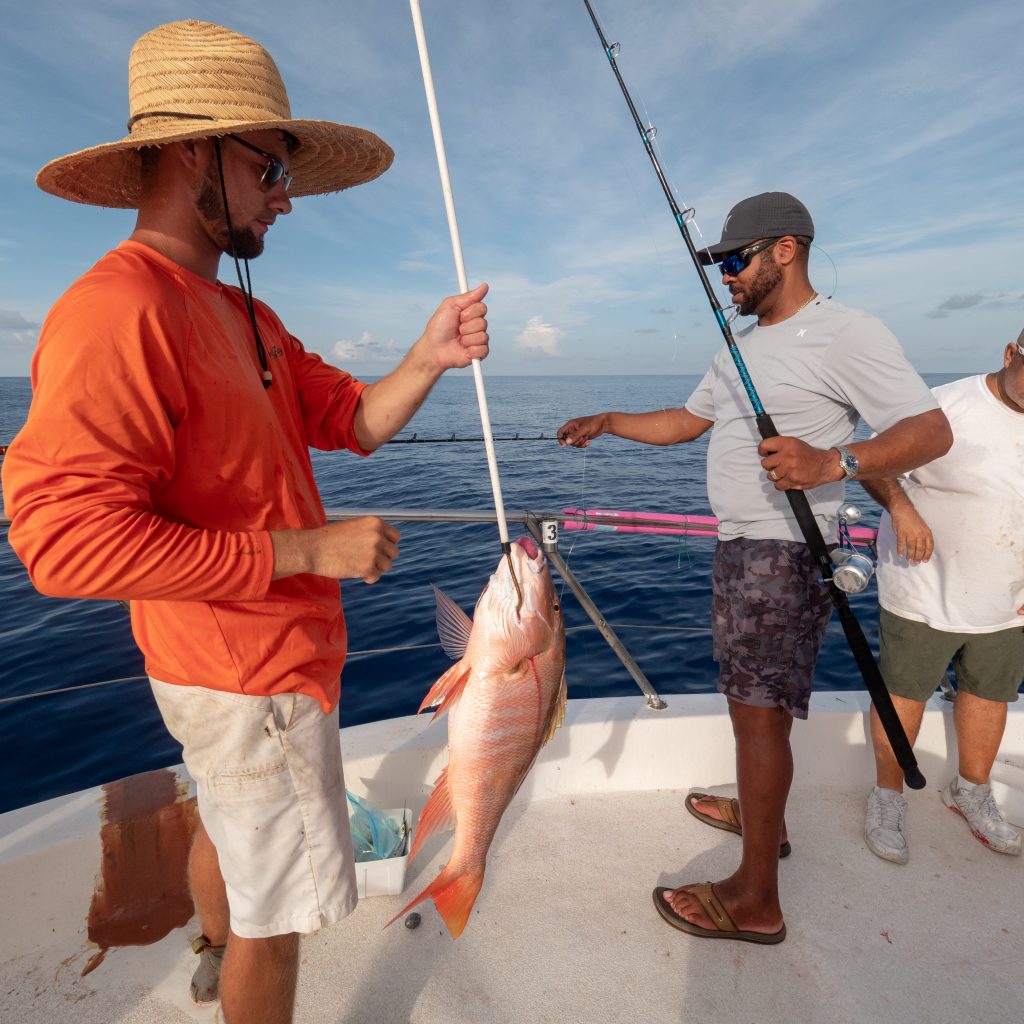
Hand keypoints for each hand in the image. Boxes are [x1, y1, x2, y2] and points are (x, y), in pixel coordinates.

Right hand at [273, 517, 399, 583]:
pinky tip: (359, 574)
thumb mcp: (353, 527)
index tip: (381, 551)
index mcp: (374, 523)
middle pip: (393, 552)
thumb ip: (370, 534)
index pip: (395, 536)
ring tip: (361, 567)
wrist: (311, 548)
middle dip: (383, 558)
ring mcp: (373, 551)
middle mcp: (377, 536)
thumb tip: (385, 545)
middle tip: (369, 561)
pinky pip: (376, 576)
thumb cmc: (329, 539)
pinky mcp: (367, 567)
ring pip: (387, 565)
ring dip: (376, 568)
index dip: (388, 545)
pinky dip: (369, 578)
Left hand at [421, 283, 488, 369]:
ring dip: (467, 338)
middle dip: (466, 326)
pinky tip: (463, 349)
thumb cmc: (438, 327)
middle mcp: (476, 326)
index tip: (459, 315)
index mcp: (471, 313)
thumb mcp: (450, 306)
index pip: (482, 308)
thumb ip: (468, 296)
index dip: (470, 312)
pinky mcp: (479, 353)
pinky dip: (471, 350)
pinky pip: (483, 350)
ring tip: (458, 340)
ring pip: (483, 336)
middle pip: (483, 322)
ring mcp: (478, 340)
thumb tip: (484, 286)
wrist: (433, 348)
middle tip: (457, 329)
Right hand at [557, 414, 606, 447]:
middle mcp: (572, 429)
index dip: (560, 439)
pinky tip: (588, 443)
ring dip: (579, 443)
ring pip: (573, 443)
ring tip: (586, 439)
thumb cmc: (594, 423)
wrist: (603, 424)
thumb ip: (575, 436)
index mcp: (570, 425)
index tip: (565, 445)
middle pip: (567, 440)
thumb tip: (567, 442)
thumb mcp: (585, 430)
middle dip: (574, 441)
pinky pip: (578, 445)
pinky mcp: (581, 437)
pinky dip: (582, 445)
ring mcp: (576, 434)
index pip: (560, 432)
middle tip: (582, 438)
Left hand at [758, 436, 837, 489]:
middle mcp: (787, 455)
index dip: (762, 451)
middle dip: (770, 465)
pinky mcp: (793, 480)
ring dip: (775, 475)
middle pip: (765, 463)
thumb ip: (778, 441)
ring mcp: (789, 469)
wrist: (825, 465)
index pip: (764, 446)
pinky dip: (781, 484)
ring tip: (784, 472)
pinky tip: (786, 480)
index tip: (765, 454)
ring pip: (770, 475)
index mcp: (787, 443)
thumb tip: (759, 430)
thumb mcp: (794, 442)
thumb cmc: (808, 454)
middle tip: (778, 465)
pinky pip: (778, 485)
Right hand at [889, 506, 932, 562]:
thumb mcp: (923, 527)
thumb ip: (924, 537)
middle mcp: (919, 534)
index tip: (925, 560)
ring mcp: (910, 534)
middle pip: (920, 549)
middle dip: (918, 557)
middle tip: (916, 562)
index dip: (927, 555)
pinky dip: (900, 551)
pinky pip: (901, 544)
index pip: (929, 546)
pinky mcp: (901, 533)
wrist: (903, 511)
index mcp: (926, 533)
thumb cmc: (913, 520)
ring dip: (910, 555)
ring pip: (911, 548)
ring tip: (909, 560)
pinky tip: (900, 555)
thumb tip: (923, 549)